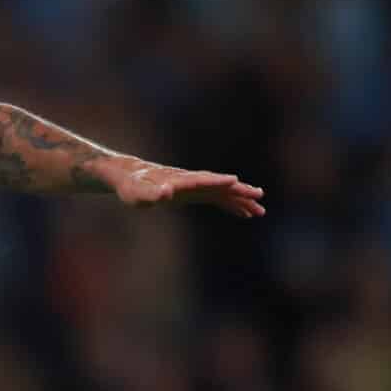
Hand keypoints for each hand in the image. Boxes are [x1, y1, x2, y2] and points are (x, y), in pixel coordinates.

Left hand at [110, 162, 265, 218]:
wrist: (130, 177)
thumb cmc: (131, 187)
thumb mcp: (137, 193)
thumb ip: (150, 193)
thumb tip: (165, 192)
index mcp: (179, 180)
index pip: (201, 180)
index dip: (216, 181)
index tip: (234, 181)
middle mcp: (191, 181)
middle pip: (218, 185)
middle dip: (238, 190)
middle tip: (259, 195)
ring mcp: (195, 186)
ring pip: (222, 192)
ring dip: (240, 200)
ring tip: (260, 211)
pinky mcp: (194, 193)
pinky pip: (217, 198)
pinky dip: (231, 204)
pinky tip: (244, 213)